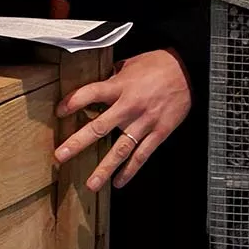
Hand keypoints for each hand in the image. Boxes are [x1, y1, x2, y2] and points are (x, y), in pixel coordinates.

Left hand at [53, 49, 192, 191]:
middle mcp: (130, 106)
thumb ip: (112, 77)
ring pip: (121, 149)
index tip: (59, 112)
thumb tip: (96, 83)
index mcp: (120, 86)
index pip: (90, 93)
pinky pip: (142, 155)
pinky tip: (119, 181)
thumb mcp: (130, 64)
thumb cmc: (158, 64)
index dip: (73, 102)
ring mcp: (144, 122)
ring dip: (104, 167)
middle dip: (78, 143)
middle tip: (60, 156)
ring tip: (91, 184)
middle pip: (99, 127)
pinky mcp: (159, 132)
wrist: (188, 69)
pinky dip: (131, 170)